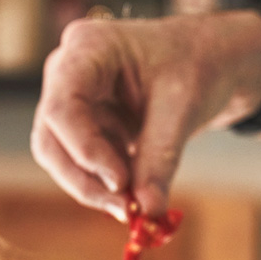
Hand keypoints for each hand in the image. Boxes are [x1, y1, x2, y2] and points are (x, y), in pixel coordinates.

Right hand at [30, 11, 260, 220]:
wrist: (209, 63)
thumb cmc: (196, 64)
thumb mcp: (183, 107)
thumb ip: (161, 159)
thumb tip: (148, 210)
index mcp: (88, 49)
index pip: (62, 107)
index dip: (85, 151)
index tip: (120, 182)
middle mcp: (68, 76)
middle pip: (51, 141)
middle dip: (85, 181)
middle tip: (125, 209)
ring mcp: (74, 104)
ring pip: (61, 161)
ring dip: (95, 189)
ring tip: (135, 203)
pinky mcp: (86, 131)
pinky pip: (83, 168)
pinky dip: (107, 188)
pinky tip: (138, 192)